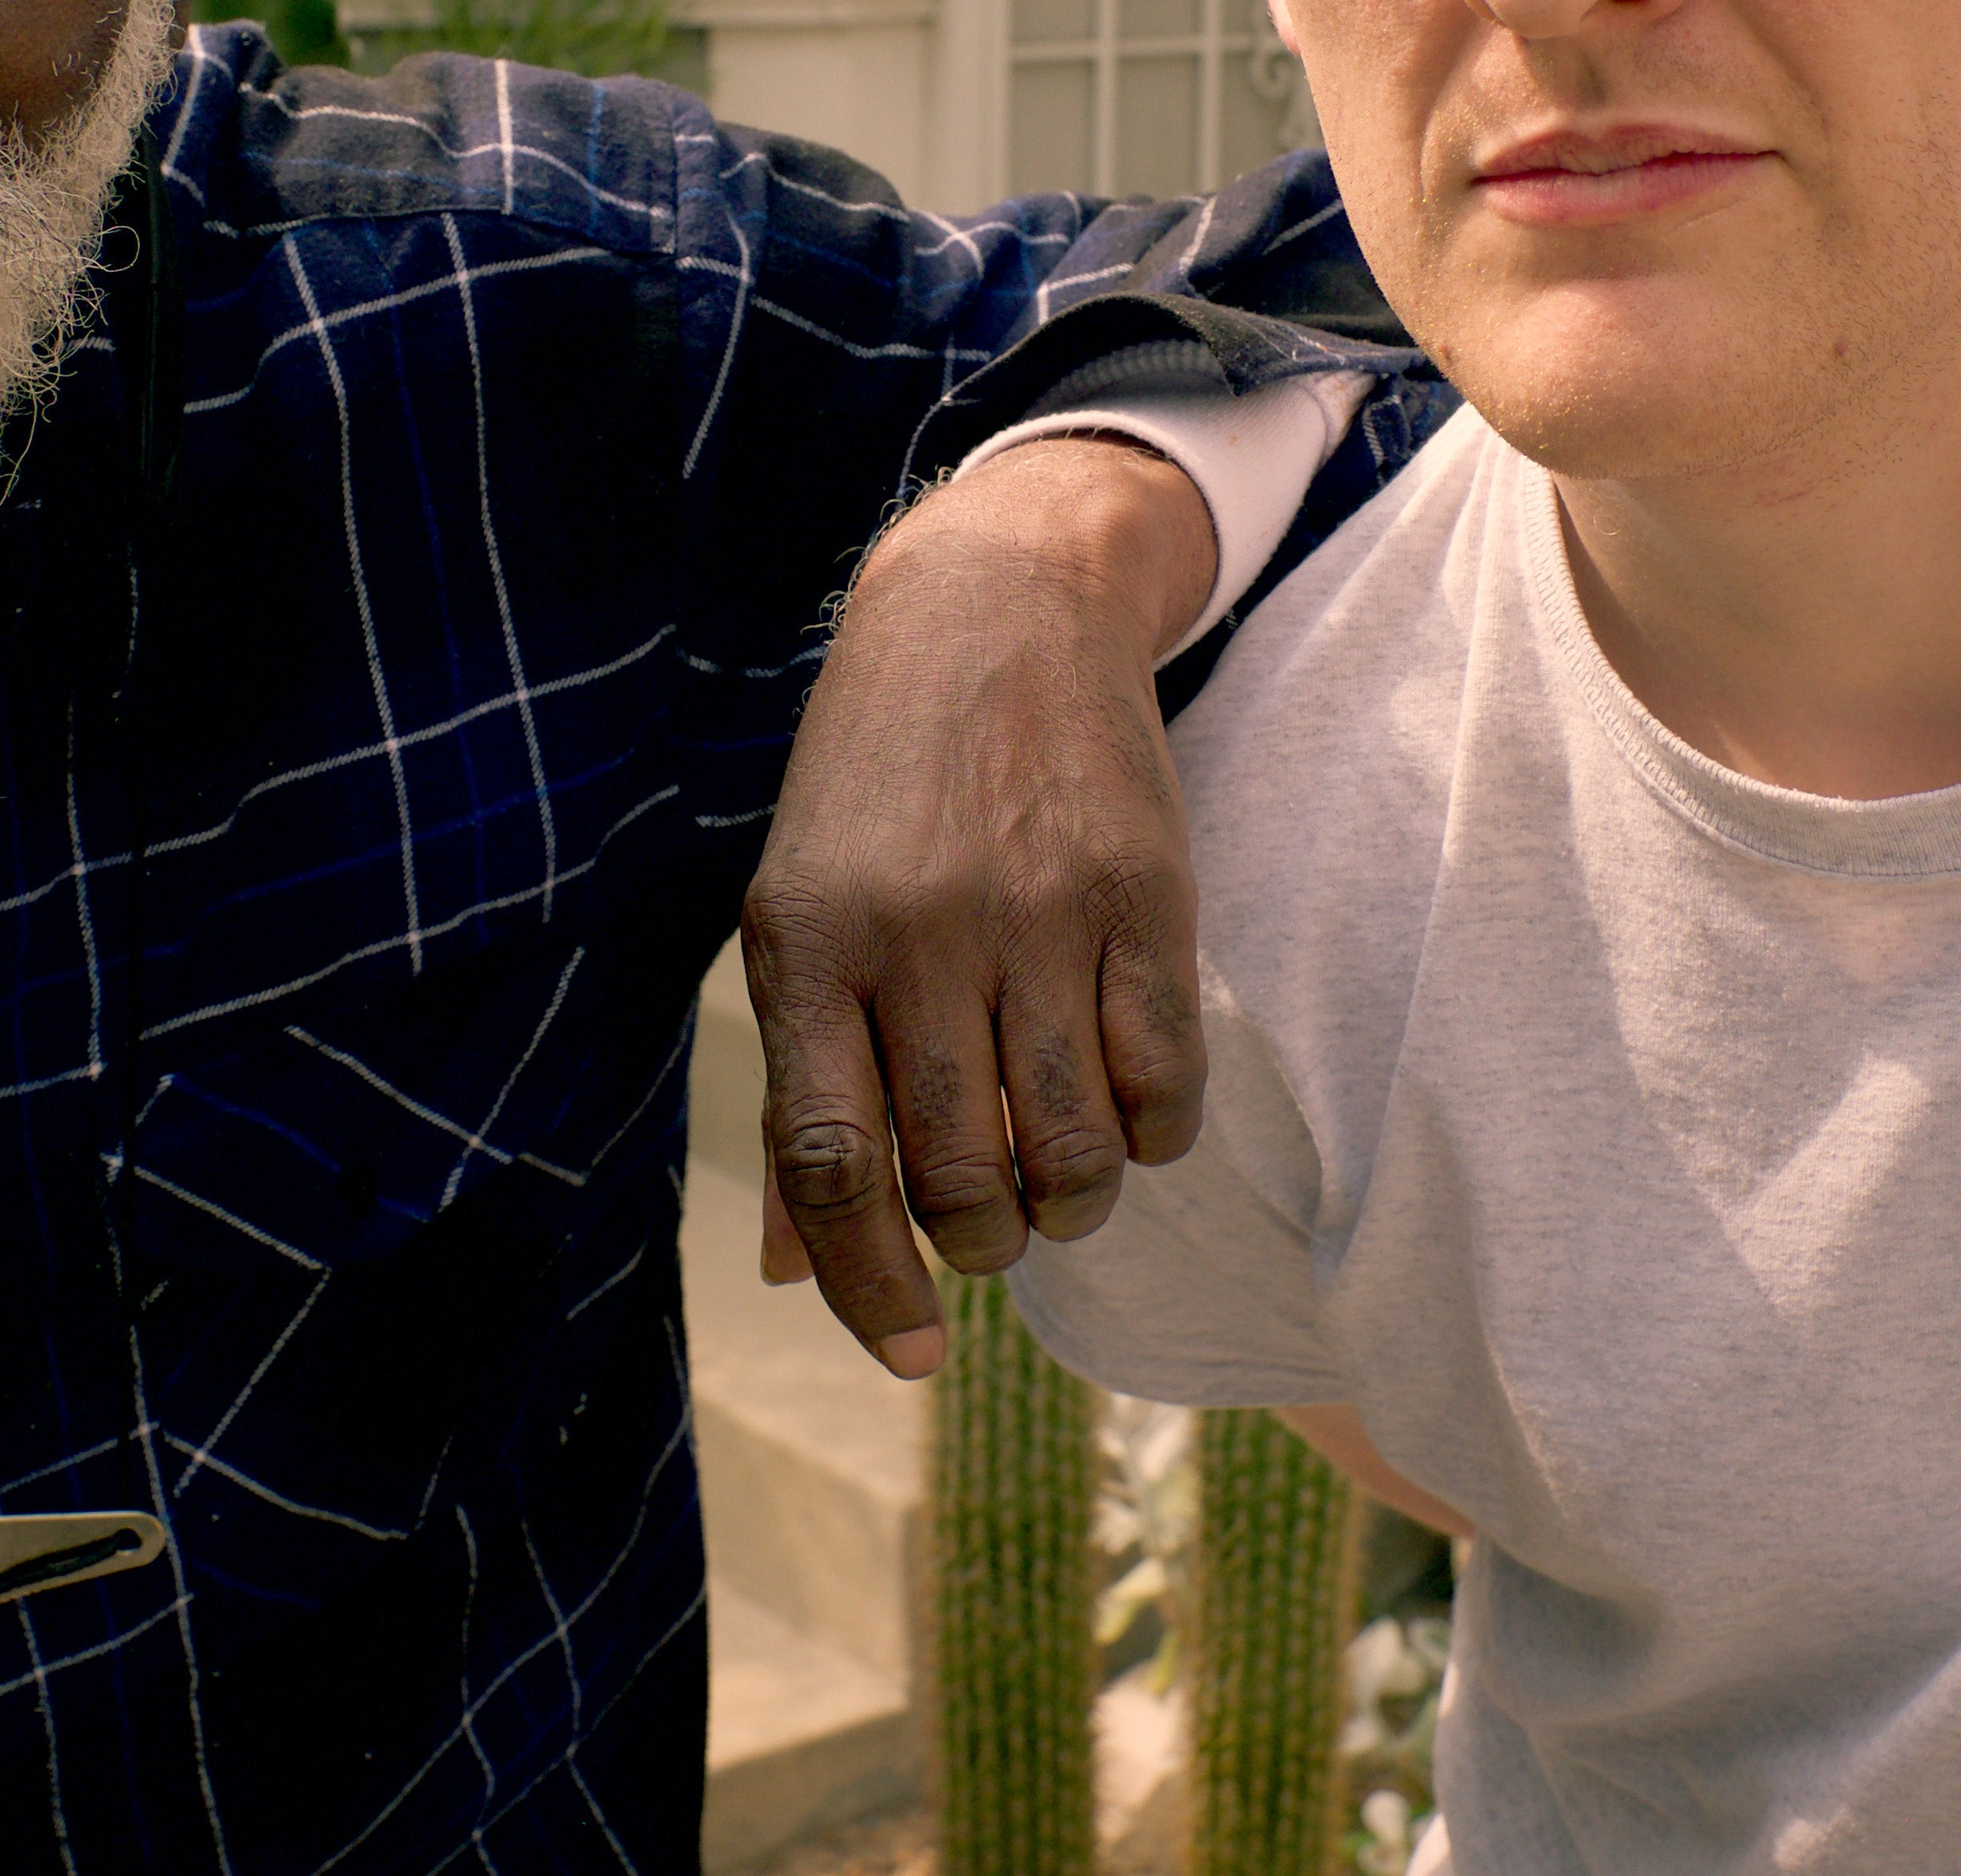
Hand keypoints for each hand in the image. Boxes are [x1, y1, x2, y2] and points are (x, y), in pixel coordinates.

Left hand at [741, 434, 1215, 1376]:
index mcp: (807, 943)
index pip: (830, 1164)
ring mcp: (1038, 912)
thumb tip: (796, 1270)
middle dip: (981, 1240)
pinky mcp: (1145, 894)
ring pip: (1072, 1150)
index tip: (911, 1353)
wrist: (996, 607)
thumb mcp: (798, 910)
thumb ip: (800, 1087)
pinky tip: (1125, 1107)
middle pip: (959, 1176)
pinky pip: (1164, 1084)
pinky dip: (1149, 1134)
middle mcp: (917, 932)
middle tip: (991, 1223)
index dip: (867, 1285)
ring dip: (1069, 1204)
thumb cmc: (879, 787)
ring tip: (1058, 1180)